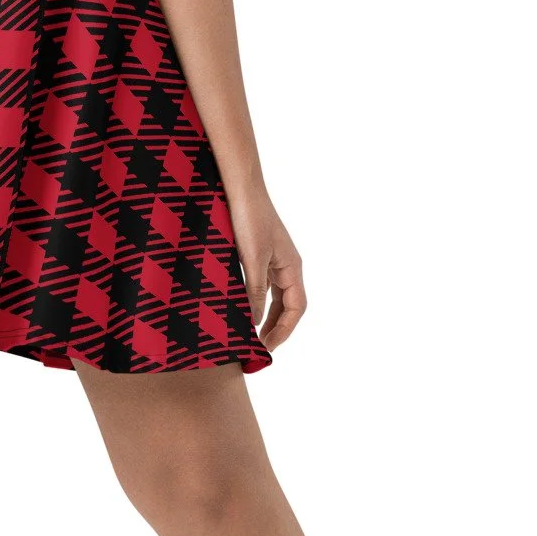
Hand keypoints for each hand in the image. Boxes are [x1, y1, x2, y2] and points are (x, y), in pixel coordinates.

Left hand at [230, 190, 306, 349]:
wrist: (239, 187)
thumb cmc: (249, 218)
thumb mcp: (252, 258)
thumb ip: (255, 290)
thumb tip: (255, 320)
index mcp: (292, 267)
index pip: (297, 307)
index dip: (284, 330)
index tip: (268, 347)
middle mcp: (286, 265)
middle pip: (289, 305)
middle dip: (277, 328)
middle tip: (260, 347)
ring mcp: (274, 260)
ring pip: (276, 296)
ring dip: (267, 316)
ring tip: (253, 335)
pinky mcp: (258, 254)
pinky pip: (263, 285)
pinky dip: (257, 301)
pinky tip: (243, 309)